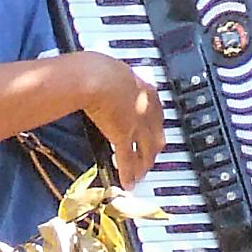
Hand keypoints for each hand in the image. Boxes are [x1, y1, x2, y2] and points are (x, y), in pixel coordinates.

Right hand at [77, 54, 166, 187]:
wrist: (93, 76)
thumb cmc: (97, 67)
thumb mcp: (114, 70)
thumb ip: (118, 80)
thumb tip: (110, 78)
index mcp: (145, 90)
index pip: (158, 113)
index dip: (156, 126)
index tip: (154, 132)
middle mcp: (146, 109)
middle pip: (157, 135)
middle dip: (154, 151)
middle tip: (150, 159)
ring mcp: (136, 124)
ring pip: (146, 150)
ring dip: (144, 165)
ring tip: (141, 176)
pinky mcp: (122, 135)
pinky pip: (128, 159)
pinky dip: (128, 173)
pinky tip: (128, 184)